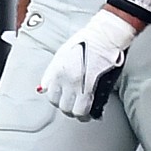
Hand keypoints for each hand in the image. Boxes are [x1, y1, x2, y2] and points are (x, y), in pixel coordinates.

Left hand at [39, 5, 138, 119]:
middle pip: (59, 104)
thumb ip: (53, 71)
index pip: (49, 93)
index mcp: (56, 70)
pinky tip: (91, 112)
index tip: (61, 98)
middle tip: (72, 105)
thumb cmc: (87, 41)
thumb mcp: (63, 53)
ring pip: (72, 110)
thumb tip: (45, 86)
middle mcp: (65, 79)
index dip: (56, 97)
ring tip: (82, 111)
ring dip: (76, 113)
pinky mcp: (92, 89)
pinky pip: (85, 109)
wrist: (105, 37)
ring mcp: (78, 85)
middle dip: (66, 107)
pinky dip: (87, 113)